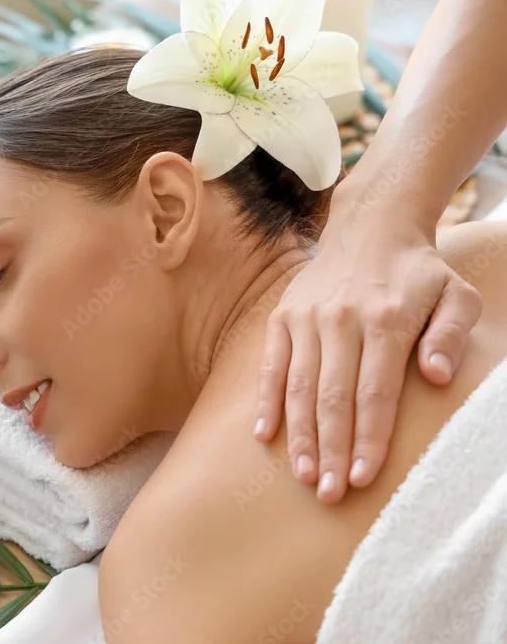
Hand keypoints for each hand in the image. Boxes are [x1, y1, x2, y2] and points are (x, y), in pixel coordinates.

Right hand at [252, 209, 481, 503]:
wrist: (370, 227)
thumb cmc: (418, 273)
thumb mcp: (456, 295)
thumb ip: (450, 336)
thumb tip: (438, 377)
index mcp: (386, 319)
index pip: (375, 392)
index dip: (369, 438)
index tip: (364, 478)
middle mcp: (341, 320)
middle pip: (333, 397)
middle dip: (332, 450)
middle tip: (331, 494)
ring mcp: (306, 319)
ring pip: (299, 387)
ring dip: (301, 436)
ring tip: (306, 476)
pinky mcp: (282, 318)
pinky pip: (270, 367)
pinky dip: (266, 403)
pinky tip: (265, 437)